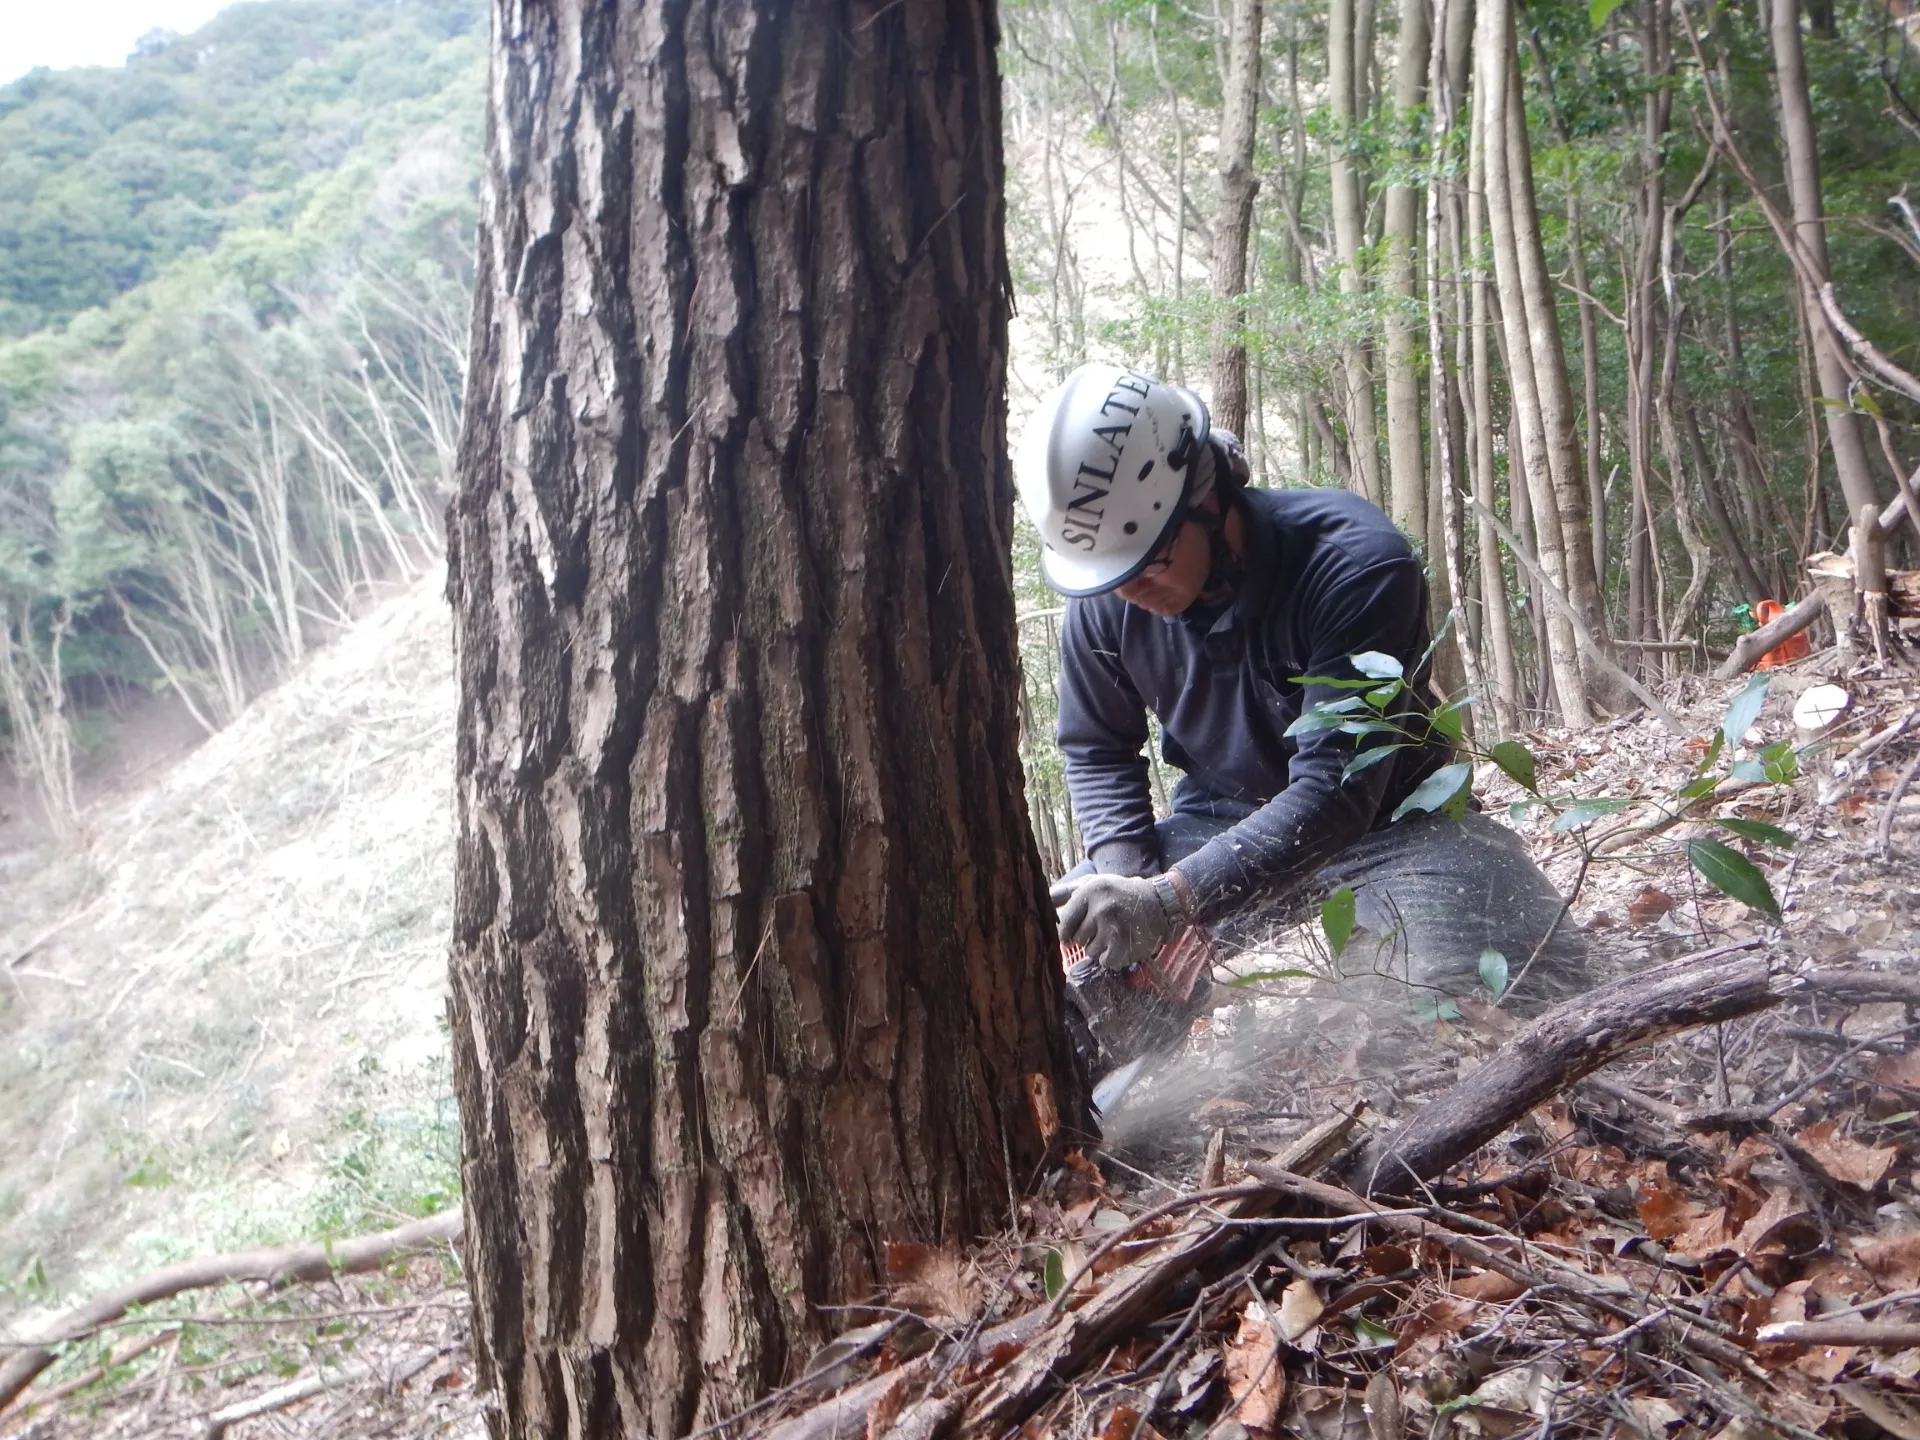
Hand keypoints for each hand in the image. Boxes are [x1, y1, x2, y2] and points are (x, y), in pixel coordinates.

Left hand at [1050, 873, 1185, 971]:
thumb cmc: (1119, 893)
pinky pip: (1105, 962)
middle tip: (1102, 928)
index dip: (1067, 931)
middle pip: (1076, 939)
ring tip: (1114, 934)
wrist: (1159, 903)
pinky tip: (1121, 944)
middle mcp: (1100, 907)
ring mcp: (1113, 926)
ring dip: (1100, 948)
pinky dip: (1112, 958)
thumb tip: (1040, 900)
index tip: (1075, 931)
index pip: (1063, 922)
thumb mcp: (1092, 884)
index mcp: (1089, 891)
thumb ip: (1065, 893)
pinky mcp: (1124, 944)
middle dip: (1087, 938)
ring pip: (1090, 952)